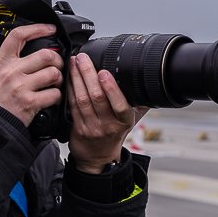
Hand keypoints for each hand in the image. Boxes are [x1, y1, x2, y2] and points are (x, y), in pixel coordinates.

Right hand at [0, 24, 63, 125]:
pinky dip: (57, 97)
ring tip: (54, 84)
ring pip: (53, 73)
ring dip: (59, 79)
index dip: (37, 28)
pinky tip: (51, 98)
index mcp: (1, 62)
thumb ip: (6, 63)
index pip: (19, 36)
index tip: (49, 29)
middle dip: (57, 61)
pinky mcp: (30, 103)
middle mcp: (11, 72)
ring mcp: (20, 87)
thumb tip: (22, 51)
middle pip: (46, 54)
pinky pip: (54, 94)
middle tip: (57, 67)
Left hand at [67, 53, 148, 173]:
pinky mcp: (77, 128)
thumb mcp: (131, 121)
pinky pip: (72, 105)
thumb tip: (149, 83)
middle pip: (97, 97)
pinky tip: (68, 77)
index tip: (104, 72)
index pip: (120, 105)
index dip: (111, 88)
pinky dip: (70, 89)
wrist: (98, 158)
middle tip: (83, 58)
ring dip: (77, 78)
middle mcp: (108, 125)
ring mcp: (92, 127)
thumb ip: (138, 103)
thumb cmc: (114, 135)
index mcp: (124, 121)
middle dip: (88, 74)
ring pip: (82, 99)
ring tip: (75, 62)